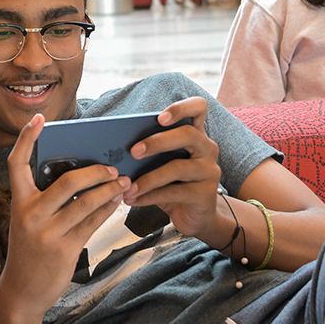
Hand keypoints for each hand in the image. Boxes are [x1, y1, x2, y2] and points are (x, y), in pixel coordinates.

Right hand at [0, 114, 128, 316]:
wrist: (22, 291)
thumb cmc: (30, 251)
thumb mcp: (29, 222)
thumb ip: (47, 200)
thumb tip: (82, 175)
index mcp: (18, 202)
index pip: (17, 163)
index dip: (27, 138)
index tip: (39, 118)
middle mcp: (30, 214)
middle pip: (67, 181)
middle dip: (94, 172)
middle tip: (112, 167)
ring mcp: (47, 232)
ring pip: (85, 202)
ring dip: (108, 189)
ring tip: (123, 182)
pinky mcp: (64, 248)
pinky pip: (92, 222)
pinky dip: (108, 209)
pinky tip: (117, 201)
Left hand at [121, 97, 224, 243]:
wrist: (193, 215)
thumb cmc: (173, 184)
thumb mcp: (162, 164)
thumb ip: (149, 152)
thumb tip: (116, 149)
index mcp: (196, 134)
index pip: (198, 108)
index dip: (181, 108)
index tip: (160, 117)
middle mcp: (207, 148)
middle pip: (187, 135)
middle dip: (157, 141)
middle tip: (133, 152)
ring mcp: (209, 171)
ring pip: (178, 167)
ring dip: (148, 178)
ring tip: (128, 187)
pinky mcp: (206, 194)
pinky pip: (175, 192)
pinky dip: (150, 196)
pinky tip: (134, 199)